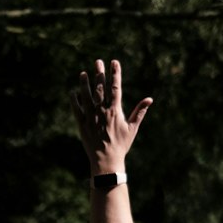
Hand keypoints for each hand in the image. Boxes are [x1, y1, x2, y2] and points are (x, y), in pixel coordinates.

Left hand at [71, 58, 151, 175]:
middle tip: (98, 62)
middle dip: (99, 74)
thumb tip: (150, 99)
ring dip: (84, 84)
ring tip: (83, 73)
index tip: (114, 62)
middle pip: (100, 89)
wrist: (106, 161)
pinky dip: (74, 101)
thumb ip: (140, 112)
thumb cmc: (121, 145)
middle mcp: (102, 112)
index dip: (115, 74)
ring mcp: (91, 118)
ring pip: (86, 97)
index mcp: (115, 111)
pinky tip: (73, 92)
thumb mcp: (133, 128)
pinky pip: (77, 110)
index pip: (115, 87)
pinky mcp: (82, 125)